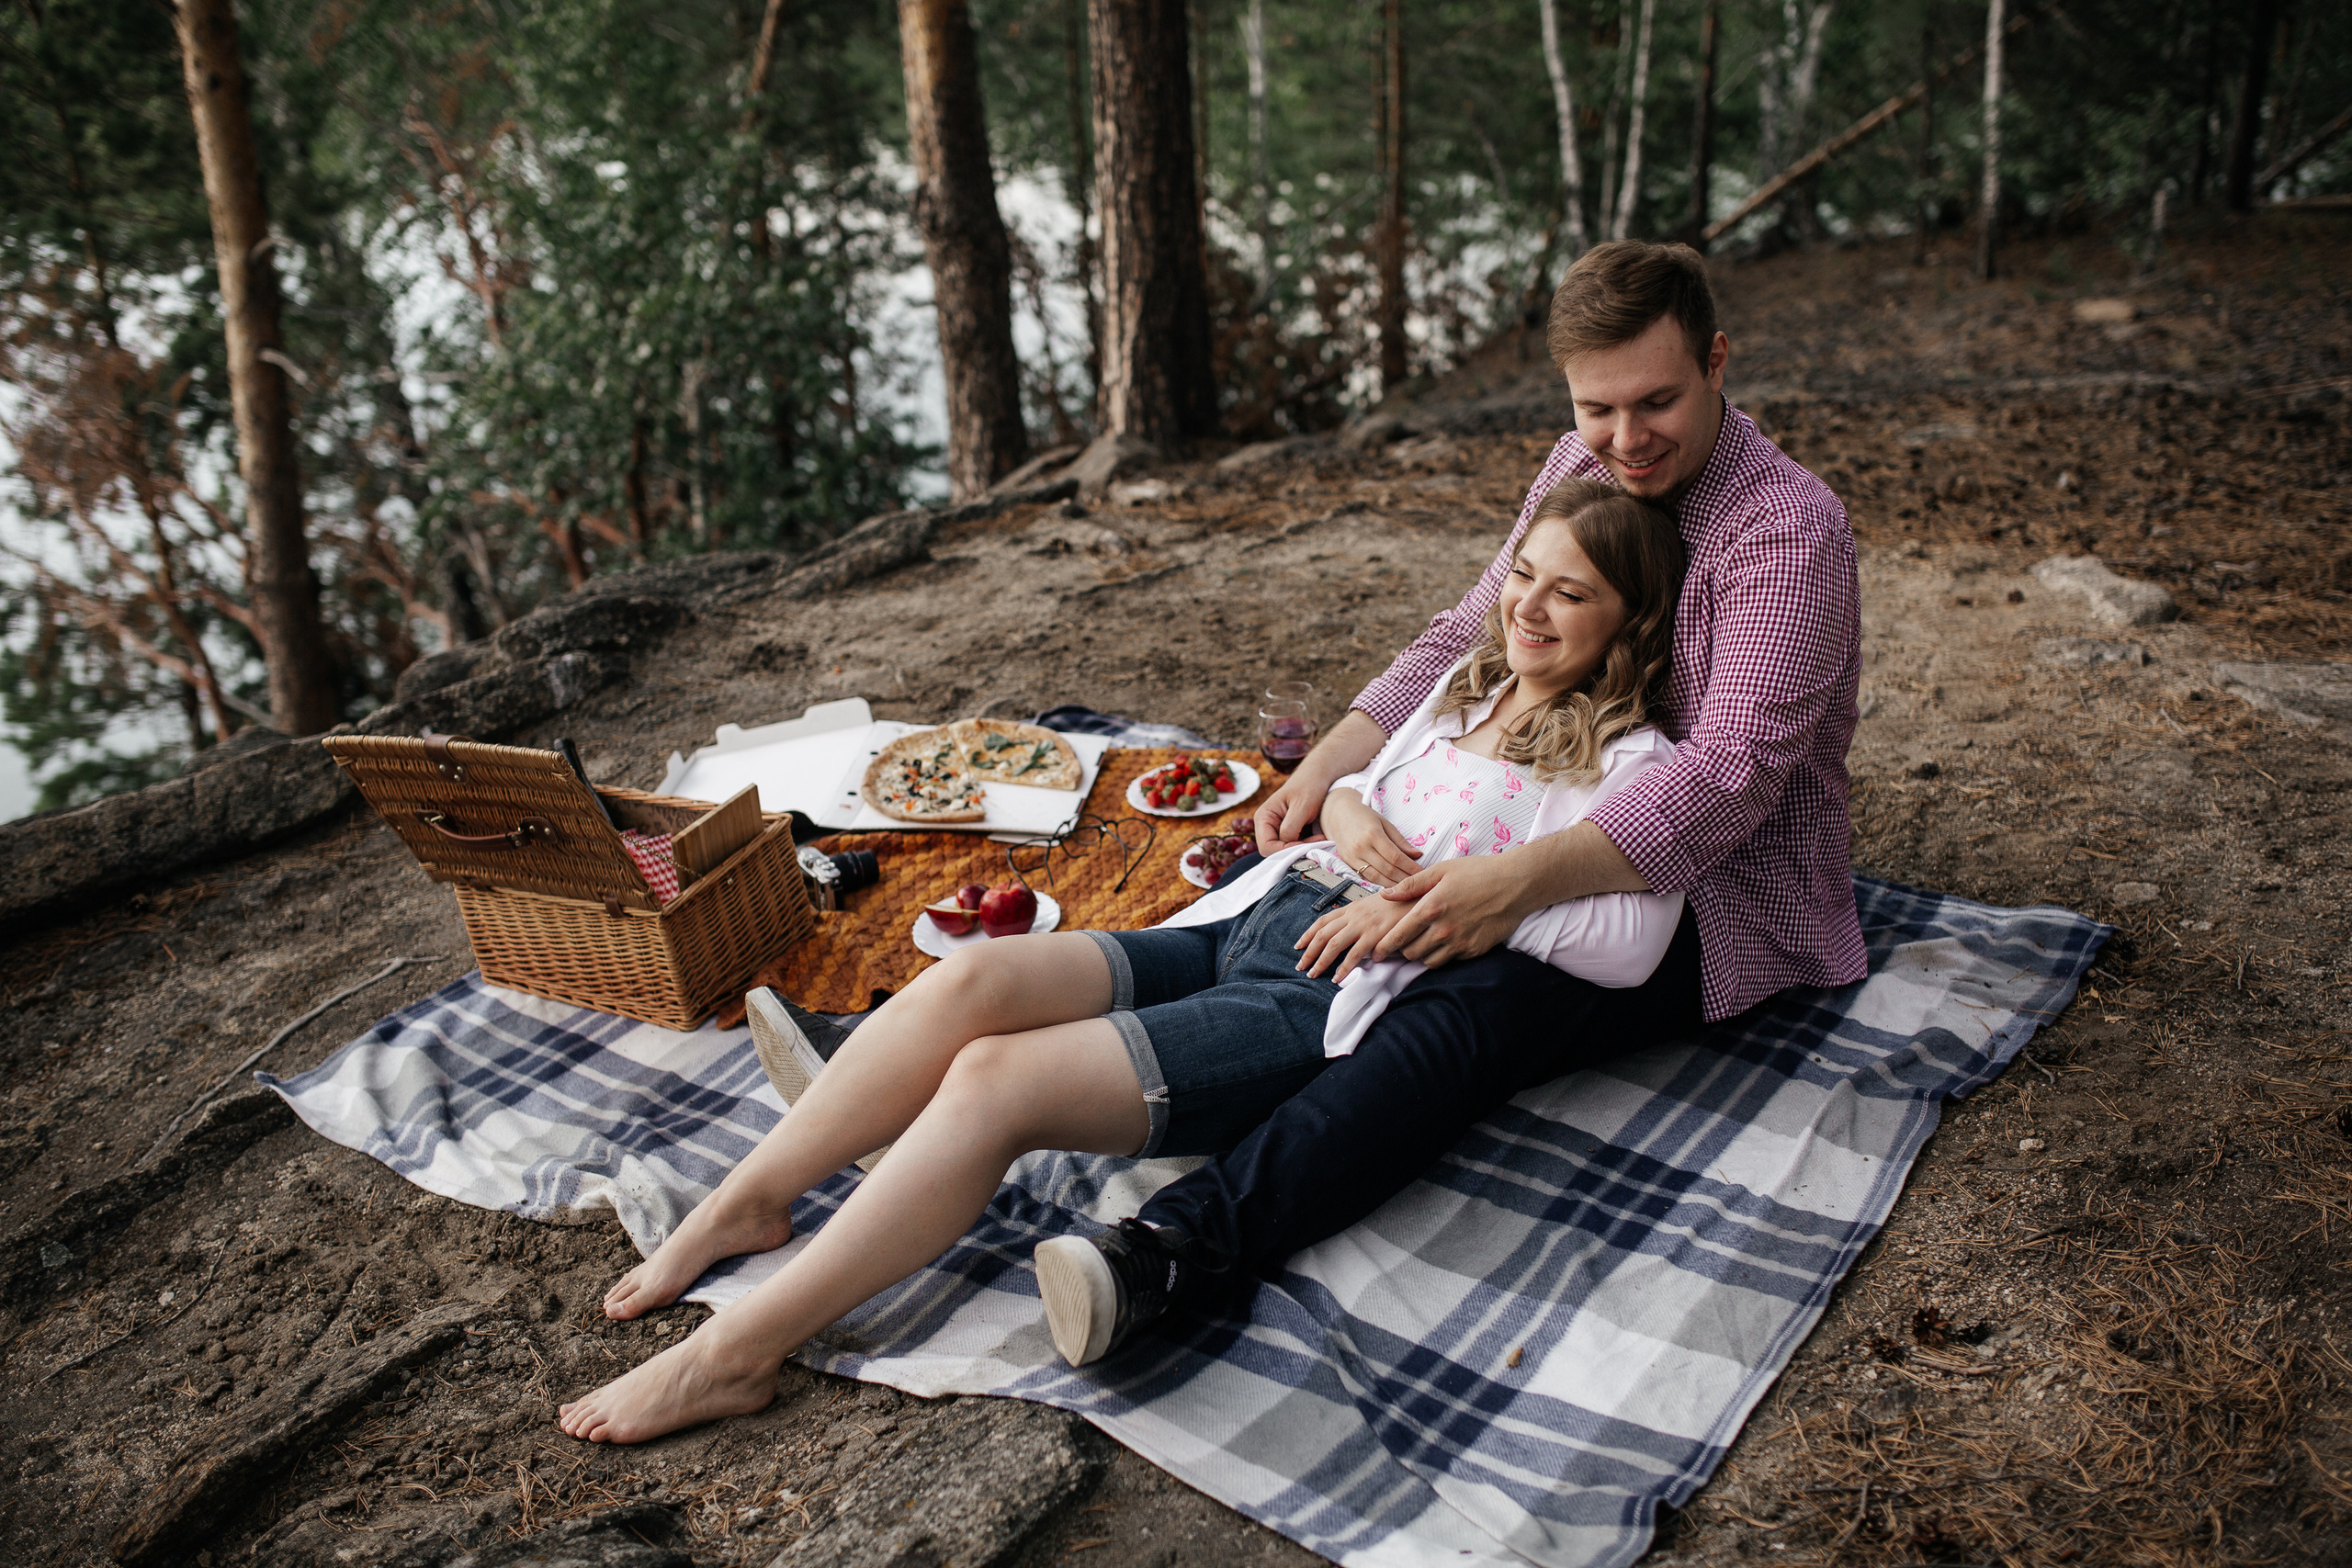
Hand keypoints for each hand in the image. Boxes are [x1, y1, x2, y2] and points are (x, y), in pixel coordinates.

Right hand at [1254, 771, 1331, 853]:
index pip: (1266, 847)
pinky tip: (1316, 836)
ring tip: (1317, 838)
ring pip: (1285, 850)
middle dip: (1294, 850)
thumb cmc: (1309, 787)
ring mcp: (1276, 829)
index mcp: (1263, 817)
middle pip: (1274, 851)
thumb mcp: (1301, 807)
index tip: (1305, 845)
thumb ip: (1290, 828)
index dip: (1284, 850)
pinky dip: (1305, 845)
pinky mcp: (1288, 831)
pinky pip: (1293, 845)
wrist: (1318, 777)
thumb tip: (1286, 846)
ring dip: (1301, 848)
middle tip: (1314, 842)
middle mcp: (1266, 825)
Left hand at [1295, 896, 1412, 981]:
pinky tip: (1338, 978)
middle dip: (1308, 951)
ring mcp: (1363, 925)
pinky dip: (1344, 967)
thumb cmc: (1401, 902)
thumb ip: (1362, 915)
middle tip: (1300, 966)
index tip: (1298, 945)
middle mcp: (1354, 915)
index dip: (1308, 934)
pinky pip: (1355, 954)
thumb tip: (1351, 929)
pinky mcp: (1376, 935)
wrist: (1420, 897)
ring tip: (1313, 974)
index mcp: (1353, 908)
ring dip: (1320, 961)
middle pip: (1323, 934)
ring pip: (1333, 944)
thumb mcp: (1376, 904)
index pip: (1323, 920)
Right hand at [1317, 790, 1423, 886]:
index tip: (1422, 872)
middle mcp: (1361, 847)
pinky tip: (1390, 884)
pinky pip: (1366, 877)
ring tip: (1406, 886)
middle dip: (1405, 878)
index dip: (1410, 867)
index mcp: (1373, 834)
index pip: (1396, 857)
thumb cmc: (1363, 816)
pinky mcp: (1347, 863)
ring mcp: (1352, 856)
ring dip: (1393, 884)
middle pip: (1387, 869)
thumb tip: (1417, 854)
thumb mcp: (1385, 823)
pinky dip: (1379, 882)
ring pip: (1376, 877)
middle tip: (1417, 882)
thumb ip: (1400, 840)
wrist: (1339, 815)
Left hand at [1372, 856, 1530, 967]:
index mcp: (1430, 908)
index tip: (1376, 951)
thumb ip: (1411, 885)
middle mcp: (1443, 929)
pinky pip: (1448, 961)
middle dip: (1402, 949)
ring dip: (1422, 954)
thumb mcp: (1441, 870)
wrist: (1515, 884)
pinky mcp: (1473, 951)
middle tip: (1403, 942)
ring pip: (1427, 961)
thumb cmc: (1478, 873)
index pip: (1398, 936)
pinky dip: (1442, 955)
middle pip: (1410, 953)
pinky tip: (1445, 942)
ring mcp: (1459, 942)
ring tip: (1423, 942)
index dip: (1383, 946)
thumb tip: (1385, 894)